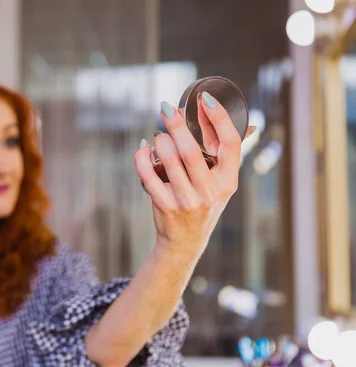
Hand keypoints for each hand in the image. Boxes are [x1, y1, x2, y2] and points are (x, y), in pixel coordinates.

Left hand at [134, 92, 252, 256]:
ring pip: (169, 160)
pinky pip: (148, 175)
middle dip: (177, 124)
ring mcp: (187, 200)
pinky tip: (143, 148)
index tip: (205, 99)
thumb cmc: (204, 203)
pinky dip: (142, 158)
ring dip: (160, 141)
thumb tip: (250, 125)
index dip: (219, 118)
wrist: (185, 241)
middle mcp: (210, 191)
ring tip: (157, 134)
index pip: (230, 143)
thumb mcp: (221, 183)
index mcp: (228, 180)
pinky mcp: (165, 206)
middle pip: (192, 151)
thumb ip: (228, 154)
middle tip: (166, 108)